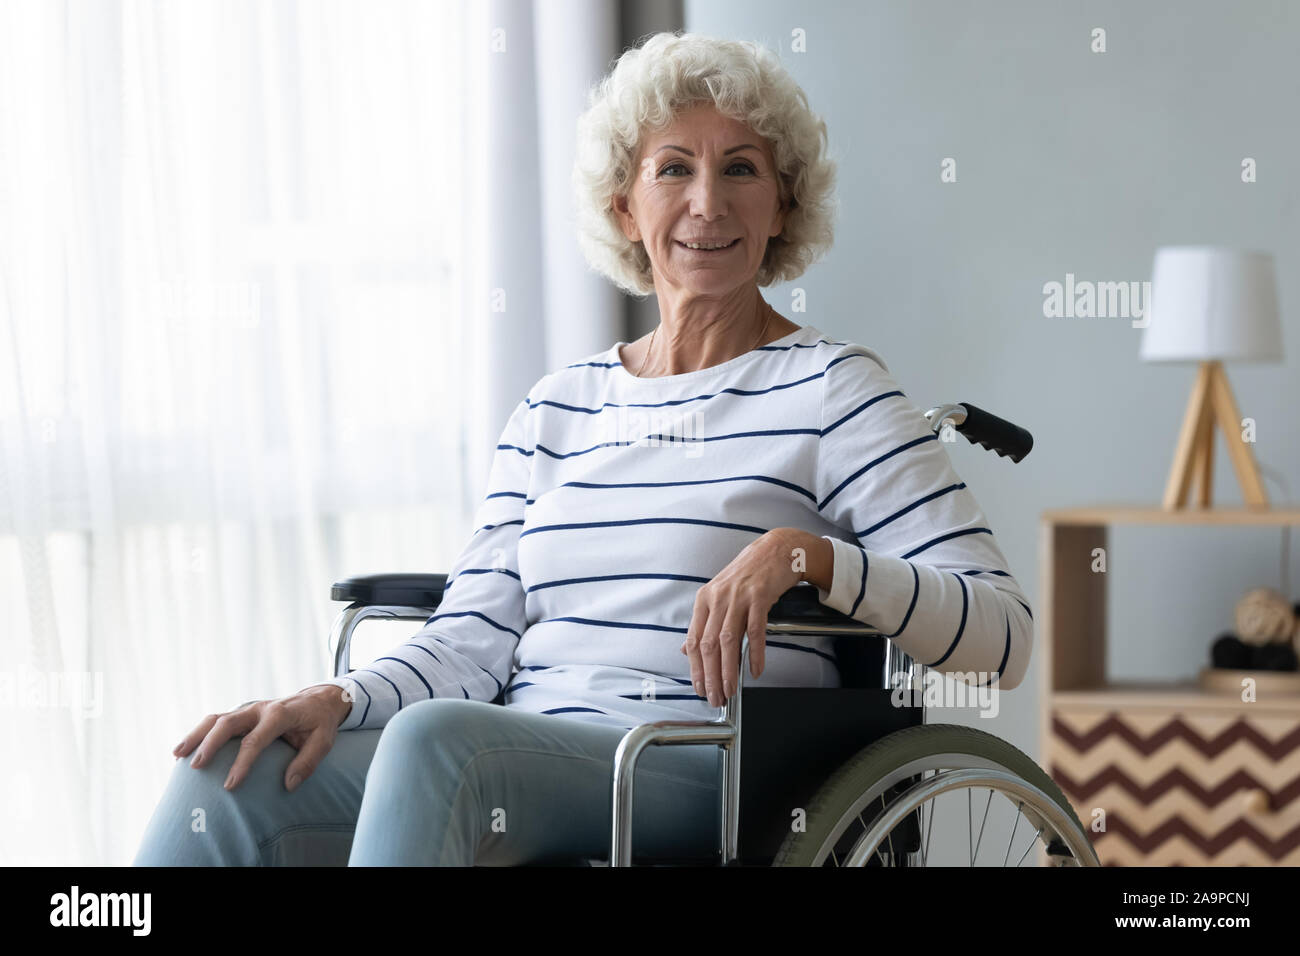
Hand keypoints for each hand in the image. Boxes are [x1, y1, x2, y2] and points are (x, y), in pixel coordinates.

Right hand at [172, 683, 353, 792]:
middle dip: (211, 744)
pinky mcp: (242, 713)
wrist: (318, 700)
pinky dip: (199, 733)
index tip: (230, 786)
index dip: (242, 762)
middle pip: (228, 723)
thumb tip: (288, 785)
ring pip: (216, 719)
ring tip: (177, 754)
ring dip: (196, 735)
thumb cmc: (320, 723)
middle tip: (197, 767)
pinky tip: (183, 750)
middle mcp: (260, 709)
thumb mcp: (324, 741)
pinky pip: (216, 721)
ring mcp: (248, 709)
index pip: (257, 739)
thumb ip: (308, 762)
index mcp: (281, 714)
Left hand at [680, 528, 811, 706]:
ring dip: (729, 670)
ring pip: (728, 641)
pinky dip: (755, 653)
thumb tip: (686, 648)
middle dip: (710, 676)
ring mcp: (739, 597)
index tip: (699, 688)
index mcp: (704, 600)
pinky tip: (754, 669)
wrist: (775, 550)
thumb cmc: (748, 574)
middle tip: (715, 697)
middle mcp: (718, 598)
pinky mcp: (760, 597)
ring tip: (731, 689)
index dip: (695, 668)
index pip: (695, 640)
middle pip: (709, 645)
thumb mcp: (719, 595)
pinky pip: (755, 631)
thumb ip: (704, 623)